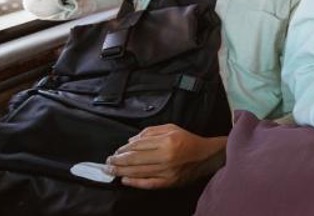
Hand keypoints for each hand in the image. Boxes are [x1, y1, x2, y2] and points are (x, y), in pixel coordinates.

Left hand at [105, 124, 226, 188]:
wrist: (206, 156)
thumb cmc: (188, 140)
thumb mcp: (171, 128)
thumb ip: (151, 132)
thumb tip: (131, 141)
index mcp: (167, 141)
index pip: (138, 145)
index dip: (124, 149)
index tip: (115, 152)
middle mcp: (166, 156)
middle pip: (135, 160)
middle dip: (118, 162)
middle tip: (107, 162)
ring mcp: (167, 171)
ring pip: (138, 172)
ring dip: (121, 172)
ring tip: (111, 171)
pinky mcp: (169, 182)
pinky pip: (147, 183)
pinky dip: (134, 183)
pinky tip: (125, 180)